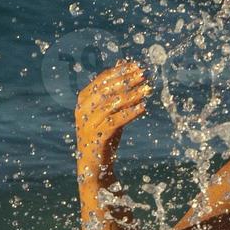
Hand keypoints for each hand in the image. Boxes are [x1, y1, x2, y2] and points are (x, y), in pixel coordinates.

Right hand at [75, 59, 151, 175]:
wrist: (95, 164)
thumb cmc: (104, 133)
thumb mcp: (109, 109)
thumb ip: (114, 89)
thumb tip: (123, 64)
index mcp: (83, 99)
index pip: (102, 80)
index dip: (120, 72)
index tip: (137, 66)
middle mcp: (83, 110)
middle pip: (107, 90)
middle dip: (126, 81)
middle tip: (143, 75)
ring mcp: (88, 123)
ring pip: (112, 104)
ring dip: (132, 96)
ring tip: (147, 90)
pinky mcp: (97, 136)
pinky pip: (116, 121)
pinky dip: (130, 113)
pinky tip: (143, 108)